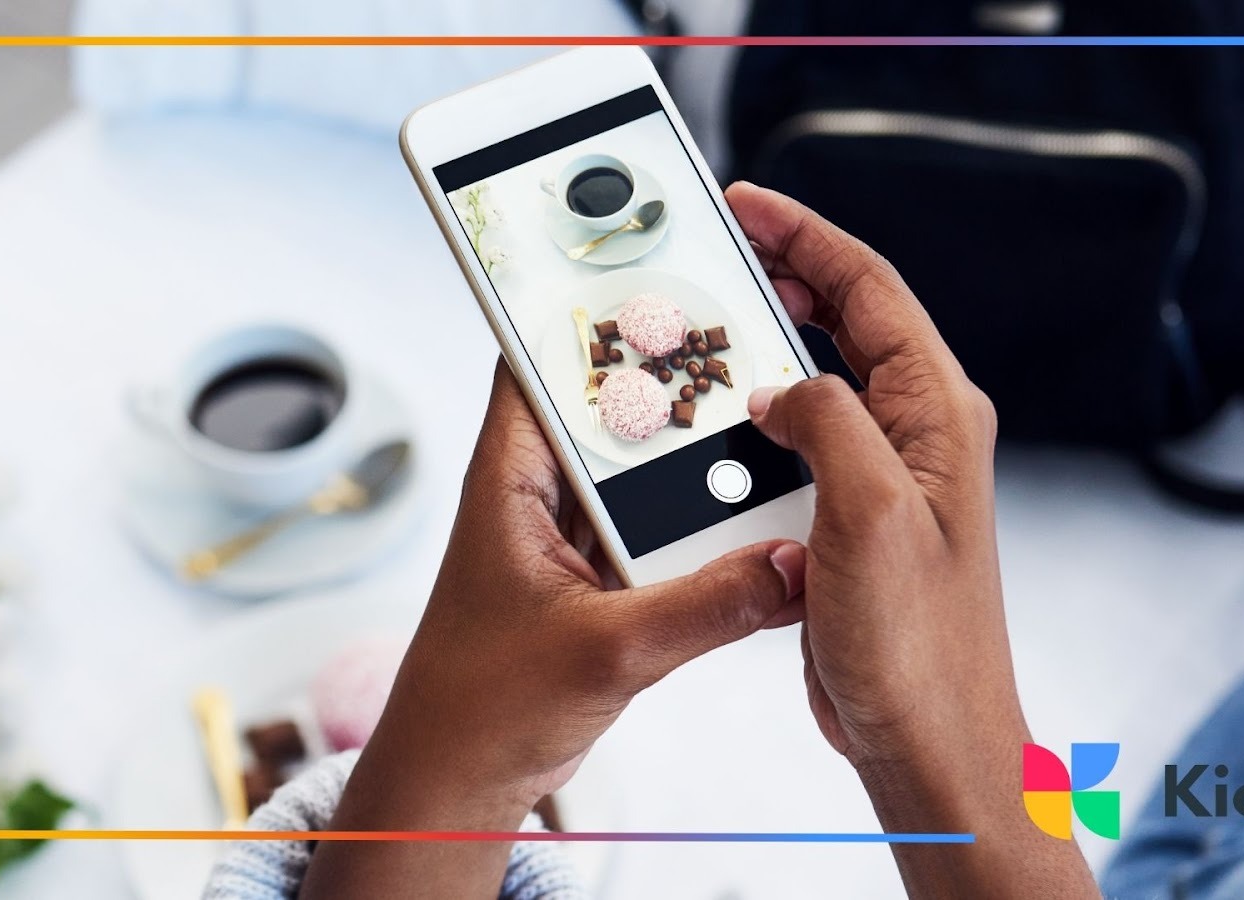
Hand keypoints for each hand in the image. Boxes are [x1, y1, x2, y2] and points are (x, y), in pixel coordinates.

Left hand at [301, 359, 804, 898]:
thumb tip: (787, 566)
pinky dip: (691, 515)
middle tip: (735, 330)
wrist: (457, 785)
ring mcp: (566, 537)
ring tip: (755, 412)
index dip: (581, 305)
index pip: (537, 359)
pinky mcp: (594, 580)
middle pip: (603, 402)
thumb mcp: (604, 652)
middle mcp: (536, 494)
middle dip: (663, 370)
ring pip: (633, 466)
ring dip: (684, 449)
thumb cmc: (479, 709)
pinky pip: (650, 524)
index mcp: (509, 479)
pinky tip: (741, 509)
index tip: (644, 262)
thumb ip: (702, 608)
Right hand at [728, 182, 1095, 897]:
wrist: (929, 741)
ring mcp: (884, 477)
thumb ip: (827, 423)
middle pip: (846, 321)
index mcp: (937, 415)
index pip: (870, 290)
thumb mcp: (871, 513)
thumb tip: (779, 387)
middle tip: (717, 246)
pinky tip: (715, 422)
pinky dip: (756, 419)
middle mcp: (918, 435)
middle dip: (784, 274)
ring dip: (764, 349)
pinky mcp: (850, 519)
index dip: (806, 237)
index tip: (748, 203)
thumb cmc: (920, 647)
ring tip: (705, 324)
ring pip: (817, 381)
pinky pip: (799, 444)